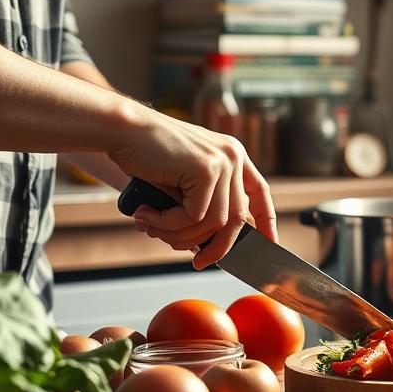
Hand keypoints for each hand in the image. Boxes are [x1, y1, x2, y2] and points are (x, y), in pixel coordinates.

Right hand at [107, 108, 276, 267]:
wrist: (123, 129)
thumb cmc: (145, 155)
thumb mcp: (181, 183)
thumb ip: (198, 208)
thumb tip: (207, 246)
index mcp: (231, 155)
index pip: (259, 192)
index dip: (266, 219)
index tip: (269, 242)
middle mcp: (232, 156)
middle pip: (236, 218)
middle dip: (217, 247)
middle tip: (199, 261)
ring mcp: (221, 162)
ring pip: (213, 222)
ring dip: (181, 235)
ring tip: (154, 228)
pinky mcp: (205, 169)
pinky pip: (193, 216)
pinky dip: (169, 224)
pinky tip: (148, 215)